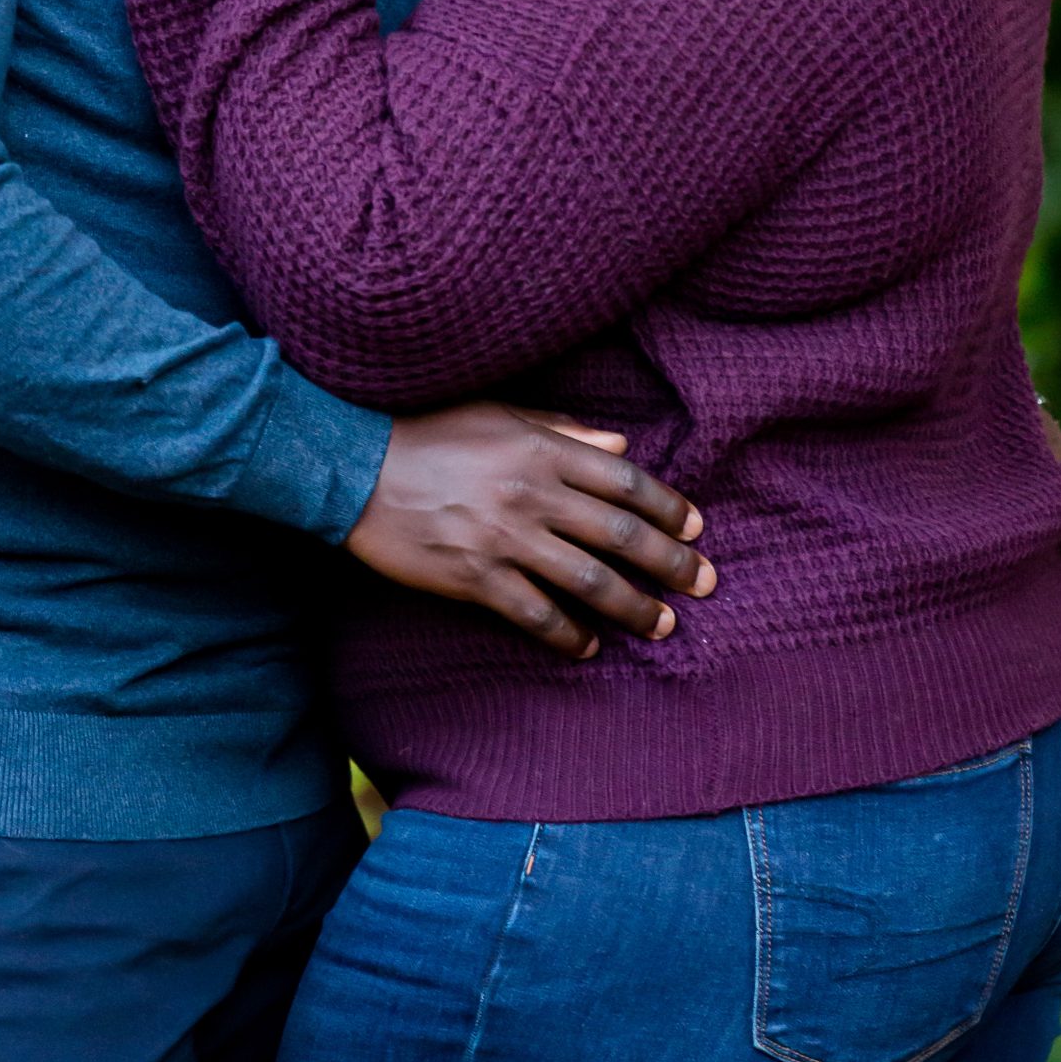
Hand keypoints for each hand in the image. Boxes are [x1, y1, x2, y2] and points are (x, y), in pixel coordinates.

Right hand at [346, 403, 715, 659]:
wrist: (355, 468)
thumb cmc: (428, 431)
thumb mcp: (498, 414)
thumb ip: (562, 430)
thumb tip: (622, 447)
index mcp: (540, 448)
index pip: (624, 480)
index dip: (667, 507)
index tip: (695, 529)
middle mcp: (531, 493)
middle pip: (619, 533)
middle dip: (670, 562)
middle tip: (705, 583)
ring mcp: (504, 539)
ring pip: (588, 580)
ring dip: (634, 606)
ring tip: (664, 623)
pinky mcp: (474, 578)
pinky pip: (535, 614)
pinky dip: (568, 634)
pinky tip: (589, 647)